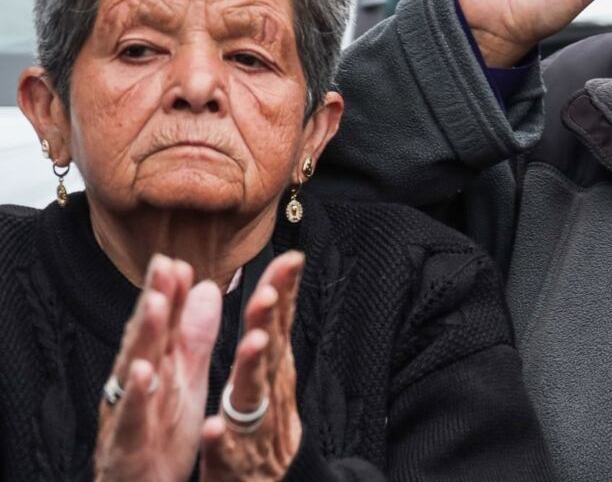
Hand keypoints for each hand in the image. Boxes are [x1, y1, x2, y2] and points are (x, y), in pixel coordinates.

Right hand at [94, 257, 221, 481]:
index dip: (171, 291)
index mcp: (156, 366)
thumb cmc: (160, 432)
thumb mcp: (184, 378)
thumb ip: (194, 335)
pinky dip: (138, 395)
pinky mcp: (128, 444)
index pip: (165, 322)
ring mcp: (130, 411)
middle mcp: (137, 383)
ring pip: (136, 368)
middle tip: (165, 265)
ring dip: (146, 335)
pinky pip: (133, 417)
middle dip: (156, 299)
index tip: (178, 258)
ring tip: (157, 303)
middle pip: (147, 336)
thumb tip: (205, 287)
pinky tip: (144, 372)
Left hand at [199, 252, 304, 481]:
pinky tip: (213, 427)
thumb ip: (271, 331)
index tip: (291, 258)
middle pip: (271, 349)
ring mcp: (251, 426)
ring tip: (255, 341)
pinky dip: (221, 439)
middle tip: (270, 290)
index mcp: (270, 370)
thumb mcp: (271, 374)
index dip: (283, 290)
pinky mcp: (233, 461)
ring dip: (254, 367)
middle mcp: (266, 392)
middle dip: (270, 319)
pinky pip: (226, 450)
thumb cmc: (266, 427)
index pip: (278, 323)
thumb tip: (276, 286)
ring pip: (252, 394)